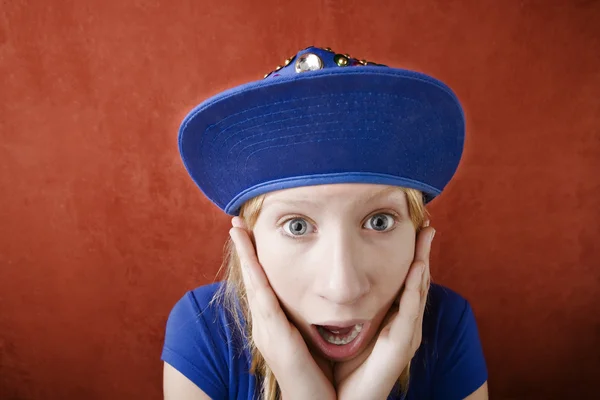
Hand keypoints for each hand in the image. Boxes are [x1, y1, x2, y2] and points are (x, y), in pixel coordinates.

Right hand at [229, 217, 335, 399]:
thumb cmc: (319, 374)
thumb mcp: (313, 340)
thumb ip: (311, 319)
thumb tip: (322, 299)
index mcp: (275, 324)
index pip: (262, 283)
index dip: (253, 259)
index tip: (248, 233)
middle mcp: (265, 324)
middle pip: (252, 278)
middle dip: (244, 250)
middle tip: (236, 222)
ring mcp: (265, 328)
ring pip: (252, 282)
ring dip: (244, 254)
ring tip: (237, 228)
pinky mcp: (272, 333)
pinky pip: (260, 295)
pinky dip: (252, 271)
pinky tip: (248, 254)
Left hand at [334, 226, 434, 399]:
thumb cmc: (345, 365)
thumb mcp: (348, 327)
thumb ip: (349, 305)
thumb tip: (335, 278)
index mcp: (393, 318)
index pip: (405, 280)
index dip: (411, 255)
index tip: (411, 227)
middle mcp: (404, 324)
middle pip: (417, 280)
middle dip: (423, 252)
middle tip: (426, 224)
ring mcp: (406, 334)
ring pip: (418, 291)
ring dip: (423, 262)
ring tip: (426, 236)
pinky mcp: (401, 345)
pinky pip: (410, 312)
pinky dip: (414, 289)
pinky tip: (417, 269)